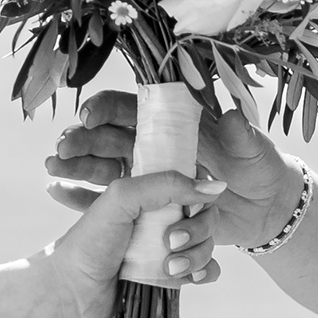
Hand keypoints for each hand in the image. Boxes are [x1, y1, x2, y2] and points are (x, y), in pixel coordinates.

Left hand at [36, 167, 224, 317]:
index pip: (191, 180)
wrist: (70, 294)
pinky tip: (188, 278)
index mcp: (149, 192)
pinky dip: (203, 272)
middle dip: (198, 228)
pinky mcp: (172, 274)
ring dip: (197, 255)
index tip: (193, 204)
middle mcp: (161, 217)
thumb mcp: (121, 199)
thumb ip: (167, 185)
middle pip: (206, 213)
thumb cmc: (87, 244)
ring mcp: (168, 247)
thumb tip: (214, 187)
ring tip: (169, 268)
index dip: (200, 190)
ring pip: (208, 242)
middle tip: (171, 242)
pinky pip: (206, 269)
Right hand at [44, 93, 302, 253]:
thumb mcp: (254, 152)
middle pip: (108, 138)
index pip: (132, 109)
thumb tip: (232, 116)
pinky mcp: (145, 208)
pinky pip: (107, 202)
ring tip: (53, 168)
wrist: (264, 208)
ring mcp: (146, 177)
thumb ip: (242, 135)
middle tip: (62, 147)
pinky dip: (80, 196)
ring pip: (101, 167)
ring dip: (75, 166)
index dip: (107, 109)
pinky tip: (56, 191)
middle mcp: (154, 147)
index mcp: (174, 125)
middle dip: (82, 140)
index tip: (89, 116)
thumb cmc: (258, 169)